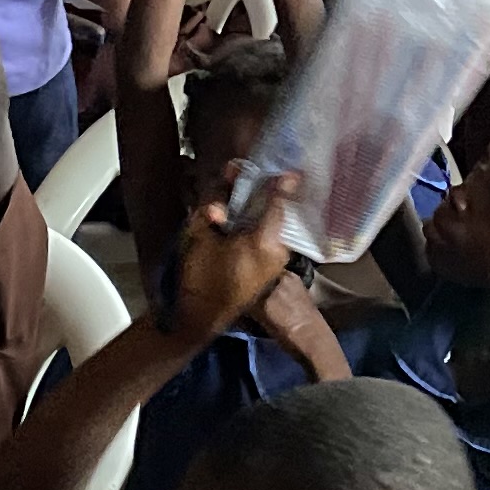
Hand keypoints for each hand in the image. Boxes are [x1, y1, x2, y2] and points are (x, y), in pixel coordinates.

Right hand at [171, 173, 301, 338]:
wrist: (200, 320)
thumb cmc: (200, 277)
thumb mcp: (200, 235)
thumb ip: (214, 203)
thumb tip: (229, 175)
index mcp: (265, 240)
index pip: (277, 203)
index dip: (281, 183)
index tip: (289, 168)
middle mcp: (278, 250)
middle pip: (274, 214)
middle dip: (260, 197)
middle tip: (246, 181)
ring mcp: (276, 263)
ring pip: (270, 228)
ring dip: (256, 213)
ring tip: (238, 201)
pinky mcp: (270, 272)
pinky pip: (267, 241)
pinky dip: (256, 228)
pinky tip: (239, 224)